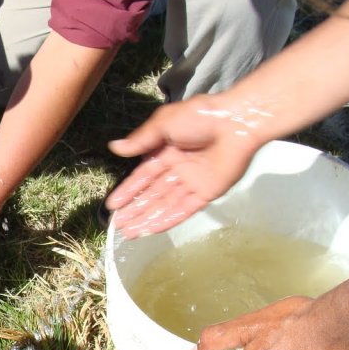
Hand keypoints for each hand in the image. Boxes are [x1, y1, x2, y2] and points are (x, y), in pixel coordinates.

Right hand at [104, 96, 263, 238]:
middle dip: (135, 209)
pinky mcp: (207, 192)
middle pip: (152, 194)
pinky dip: (168, 220)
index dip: (128, 190)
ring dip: (147, 218)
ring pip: (165, 204)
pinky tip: (152, 230)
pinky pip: (184, 209)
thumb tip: (114, 148)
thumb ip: (141, 140)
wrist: (236, 123)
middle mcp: (177, 169)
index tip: (113, 204)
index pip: (143, 176)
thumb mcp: (164, 123)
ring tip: (129, 232)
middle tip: (117, 224)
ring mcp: (192, 182)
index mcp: (166, 151)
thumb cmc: (199, 117)